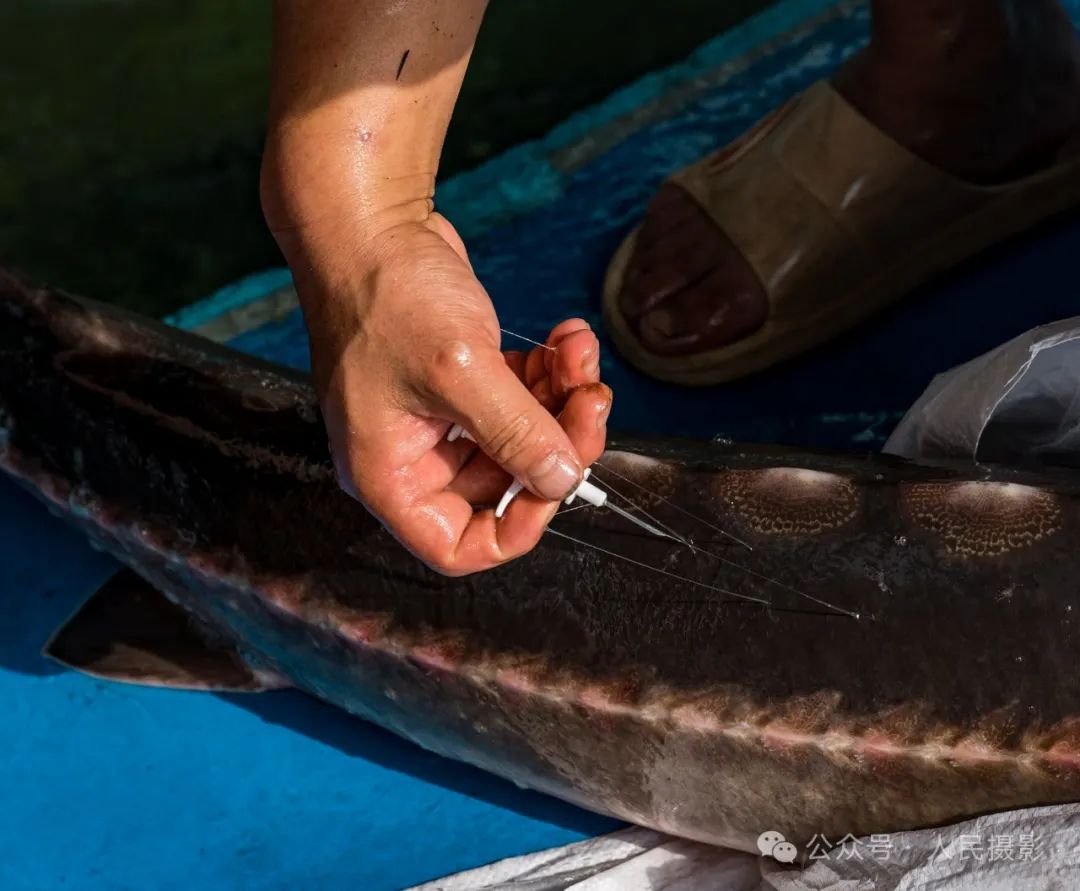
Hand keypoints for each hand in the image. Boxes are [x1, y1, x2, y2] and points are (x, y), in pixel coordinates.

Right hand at [300, 214, 610, 574]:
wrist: (368, 224)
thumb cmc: (385, 295)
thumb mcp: (459, 370)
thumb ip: (517, 434)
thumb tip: (564, 480)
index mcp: (390, 474)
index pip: (458, 545)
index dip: (518, 527)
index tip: (559, 481)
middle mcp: (414, 456)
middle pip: (505, 486)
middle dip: (557, 443)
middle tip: (590, 401)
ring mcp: (439, 418)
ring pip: (521, 438)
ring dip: (562, 400)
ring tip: (578, 352)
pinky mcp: (461, 382)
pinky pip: (518, 398)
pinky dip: (548, 373)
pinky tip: (566, 337)